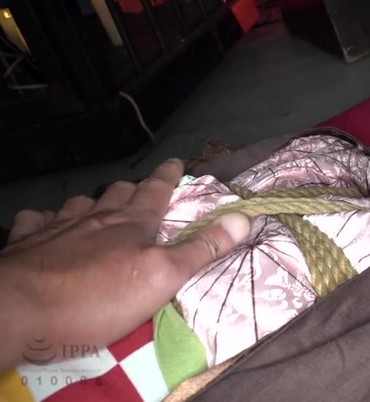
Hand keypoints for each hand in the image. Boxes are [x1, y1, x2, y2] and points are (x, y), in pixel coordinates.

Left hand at [0, 159, 249, 370]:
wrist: (17, 310)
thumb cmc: (98, 297)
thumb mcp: (163, 277)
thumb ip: (202, 249)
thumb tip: (245, 218)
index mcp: (132, 224)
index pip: (156, 191)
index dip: (168, 177)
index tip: (177, 162)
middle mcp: (95, 218)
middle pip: (117, 194)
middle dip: (133, 189)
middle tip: (141, 191)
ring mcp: (56, 228)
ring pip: (79, 204)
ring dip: (93, 203)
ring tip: (98, 209)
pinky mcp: (25, 246)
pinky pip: (36, 221)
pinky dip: (45, 220)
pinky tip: (44, 226)